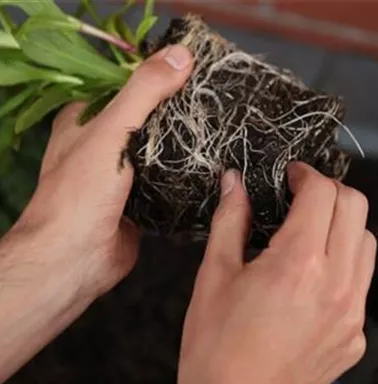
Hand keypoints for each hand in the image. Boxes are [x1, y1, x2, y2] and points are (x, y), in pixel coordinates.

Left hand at [13, 44, 193, 297]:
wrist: (78, 258)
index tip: (195, 69)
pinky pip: (168, 179)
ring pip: (160, 150)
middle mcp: (104, 145)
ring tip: (222, 127)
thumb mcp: (111, 131)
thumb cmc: (82, 192)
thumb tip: (182, 54)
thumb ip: (143, 92)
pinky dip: (186, 173)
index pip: (127, 86)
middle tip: (216, 99)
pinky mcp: (142, 199)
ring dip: (185, 144)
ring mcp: (124, 174)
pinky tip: (212, 164)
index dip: (158, 76)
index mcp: (87, 120)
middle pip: (147, 119)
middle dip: (178, 111)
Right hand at [178, 163, 375, 383]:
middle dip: (329, 191)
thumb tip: (233, 183)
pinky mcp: (354, 336)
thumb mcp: (213, 275)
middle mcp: (336, 284)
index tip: (290, 175)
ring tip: (308, 231)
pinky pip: (362, 282)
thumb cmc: (215, 346)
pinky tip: (312, 276)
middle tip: (299, 196)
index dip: (305, 174)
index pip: (322, 193)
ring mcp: (352, 314)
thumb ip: (229, 220)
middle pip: (356, 208)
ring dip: (341, 224)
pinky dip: (344, 262)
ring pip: (367, 242)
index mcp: (297, 264)